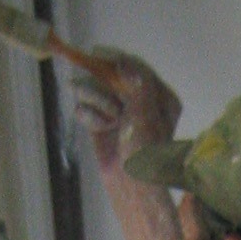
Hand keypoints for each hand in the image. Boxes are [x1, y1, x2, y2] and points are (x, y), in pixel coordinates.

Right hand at [72, 49, 181, 174]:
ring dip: (97, 101)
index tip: (101, 55)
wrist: (130, 184)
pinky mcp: (98, 119)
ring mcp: (116, 108)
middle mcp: (137, 98)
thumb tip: (123, 60)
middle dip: (104, 84)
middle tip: (103, 90)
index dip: (117, 60)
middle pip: (109, 73)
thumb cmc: (145, 151)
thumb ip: (138, 82)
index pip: (135, 67)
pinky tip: (101, 129)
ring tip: (110, 120)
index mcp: (158, 94)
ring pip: (91, 87)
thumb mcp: (146, 113)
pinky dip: (89, 117)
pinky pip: (83, 106)